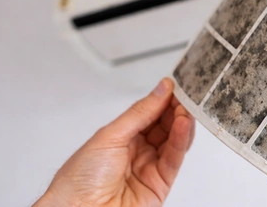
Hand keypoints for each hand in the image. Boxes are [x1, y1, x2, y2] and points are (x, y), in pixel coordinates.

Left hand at [34, 78, 194, 206]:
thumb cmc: (79, 180)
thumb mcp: (109, 135)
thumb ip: (141, 112)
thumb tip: (162, 89)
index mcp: (121, 137)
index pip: (150, 113)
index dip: (163, 98)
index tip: (176, 84)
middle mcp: (138, 151)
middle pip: (165, 125)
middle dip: (176, 108)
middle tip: (187, 93)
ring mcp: (150, 166)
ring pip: (174, 140)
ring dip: (182, 122)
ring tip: (186, 107)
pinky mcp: (161, 183)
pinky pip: (175, 158)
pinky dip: (181, 139)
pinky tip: (183, 124)